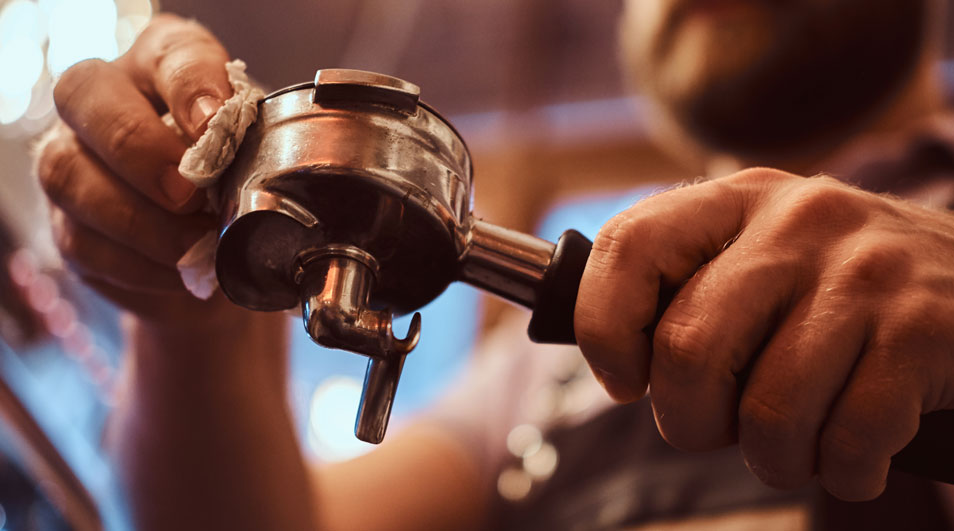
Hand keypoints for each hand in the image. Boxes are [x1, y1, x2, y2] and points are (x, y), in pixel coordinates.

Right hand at [36, 14, 238, 328]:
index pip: (171, 53)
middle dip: (138, 146)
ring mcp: (74, 158)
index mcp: (165, 66)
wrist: (221, 256)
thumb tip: (256, 178)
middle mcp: (106, 99)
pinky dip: (137, 263)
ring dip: (139, 219)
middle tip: (187, 194)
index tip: (217, 124)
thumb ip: (253, 152)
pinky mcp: (69, 223)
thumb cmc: (242, 187)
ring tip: (194, 246)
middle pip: (86, 94)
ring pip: (70, 173)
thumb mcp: (259, 160)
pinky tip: (179, 272)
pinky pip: (83, 240)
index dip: (191, 85)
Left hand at [575, 168, 953, 500]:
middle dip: (688, 420)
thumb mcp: (759, 259)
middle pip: (687, 348)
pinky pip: (847, 439)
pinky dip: (843, 472)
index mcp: (738, 199)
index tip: (624, 380)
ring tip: (794, 445)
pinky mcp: (923, 329)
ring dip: (772, 458)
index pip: (629, 246)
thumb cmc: (836, 294)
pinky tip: (853, 453)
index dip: (604, 328)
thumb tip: (615, 363)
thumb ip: (686, 290)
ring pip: (767, 410)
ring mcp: (865, 272)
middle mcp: (798, 222)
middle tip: (718, 428)